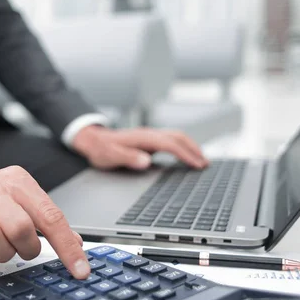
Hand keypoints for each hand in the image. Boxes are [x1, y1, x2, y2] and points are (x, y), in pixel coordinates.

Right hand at [0, 153, 89, 278]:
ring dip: (0, 253)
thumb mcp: (19, 197)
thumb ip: (46, 218)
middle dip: (26, 248)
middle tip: (21, 248)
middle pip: (20, 228)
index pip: (50, 216)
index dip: (67, 247)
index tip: (80, 269)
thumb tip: (76, 244)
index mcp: (16, 182)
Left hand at [72, 126, 207, 169]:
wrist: (93, 141)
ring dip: (190, 147)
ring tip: (201, 160)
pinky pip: (171, 141)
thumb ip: (128, 158)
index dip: (185, 154)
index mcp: (142, 137)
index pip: (170, 144)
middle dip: (194, 149)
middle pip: (178, 137)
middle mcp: (148, 134)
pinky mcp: (148, 140)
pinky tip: (185, 157)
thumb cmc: (101, 150)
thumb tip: (146, 161)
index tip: (197, 165)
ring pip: (176, 137)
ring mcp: (149, 136)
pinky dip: (182, 147)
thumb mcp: (110, 156)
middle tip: (205, 164)